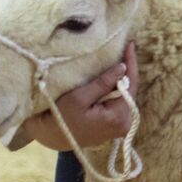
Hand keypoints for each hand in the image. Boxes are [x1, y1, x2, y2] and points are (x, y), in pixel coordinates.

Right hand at [21, 43, 137, 149]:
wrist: (51, 137)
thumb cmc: (60, 118)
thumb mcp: (79, 97)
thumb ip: (103, 83)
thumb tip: (123, 67)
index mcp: (118, 117)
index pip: (131, 85)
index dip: (131, 64)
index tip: (130, 45)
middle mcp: (125, 124)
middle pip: (131, 91)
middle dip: (128, 71)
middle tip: (126, 50)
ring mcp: (121, 127)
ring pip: (126, 96)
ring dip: (122, 80)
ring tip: (122, 59)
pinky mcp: (115, 126)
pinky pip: (120, 103)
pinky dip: (117, 90)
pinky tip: (114, 78)